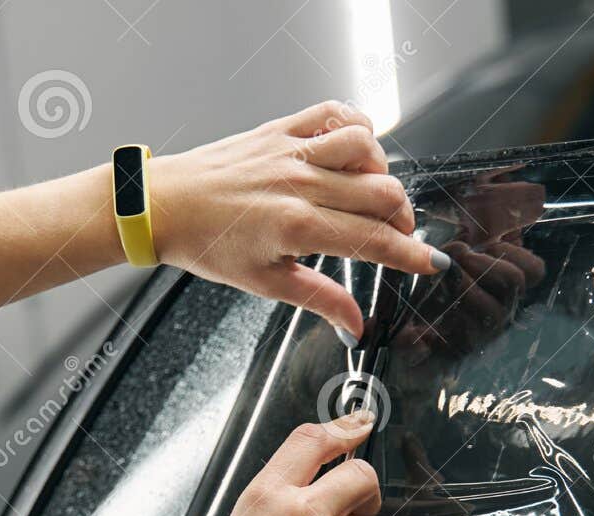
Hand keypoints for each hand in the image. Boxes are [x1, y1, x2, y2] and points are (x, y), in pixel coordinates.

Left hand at [148, 102, 446, 339]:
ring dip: (384, 172)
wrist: (164, 205)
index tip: (430, 264)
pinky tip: (357, 150)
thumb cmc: (206, 244)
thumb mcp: (264, 283)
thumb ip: (319, 299)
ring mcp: (291, 150)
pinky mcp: (280, 128)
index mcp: (296, 226)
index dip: (410, 255)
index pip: (373, 240)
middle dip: (402, 220)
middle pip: (382, 193)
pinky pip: (335, 113)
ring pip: (367, 147)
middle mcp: (299, 182)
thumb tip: (356, 325)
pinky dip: (357, 127)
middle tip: (396, 237)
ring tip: (375, 195)